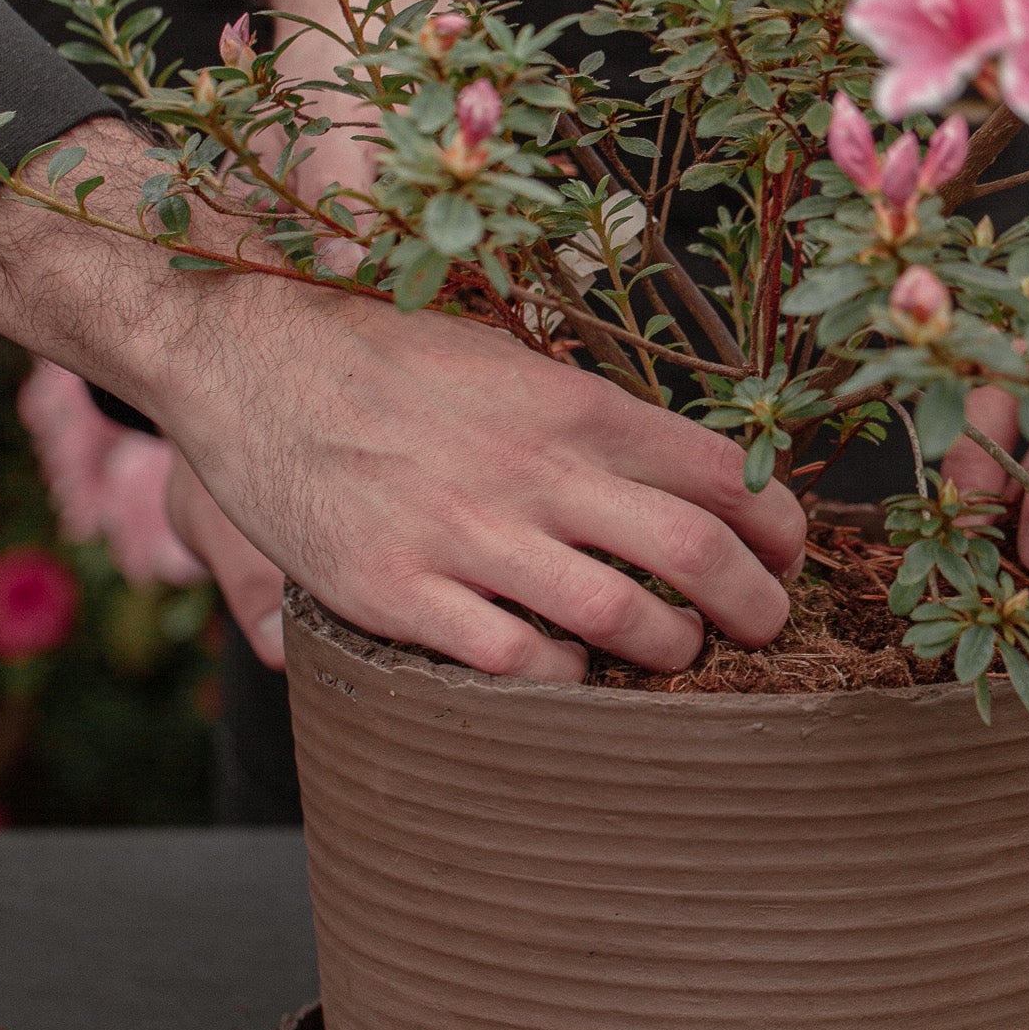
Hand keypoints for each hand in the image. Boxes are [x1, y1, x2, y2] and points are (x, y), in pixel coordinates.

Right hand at [0, 121, 805, 681]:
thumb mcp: (505, 361)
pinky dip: (561, 678)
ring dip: (667, 649)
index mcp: (571, 402)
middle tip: (762, 628)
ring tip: (670, 653)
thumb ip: (587, 419)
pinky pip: (514, 661)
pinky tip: (563, 671)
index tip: (784, 555)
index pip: (721, 472)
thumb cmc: (381, 353)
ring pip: (621, 618)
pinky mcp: (396, 590)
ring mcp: (466, 533)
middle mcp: (535, 468)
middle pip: (696, 552)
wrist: (244, 350)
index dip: (776, 528)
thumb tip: (678, 474)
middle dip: (755, 606)